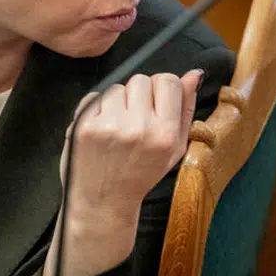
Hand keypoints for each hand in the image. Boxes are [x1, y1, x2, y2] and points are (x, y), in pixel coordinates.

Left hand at [44, 70, 203, 275]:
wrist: (103, 202)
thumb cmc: (142, 174)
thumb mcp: (175, 148)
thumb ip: (186, 109)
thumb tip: (193, 73)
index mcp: (165, 134)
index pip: (167, 81)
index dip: (162, 88)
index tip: (157, 103)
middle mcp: (138, 128)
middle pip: (141, 80)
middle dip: (139, 95)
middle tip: (136, 118)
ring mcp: (108, 126)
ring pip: (117, 87)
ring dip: (118, 102)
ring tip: (117, 127)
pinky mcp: (82, 127)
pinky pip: (94, 96)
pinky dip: (97, 108)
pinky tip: (101, 129)